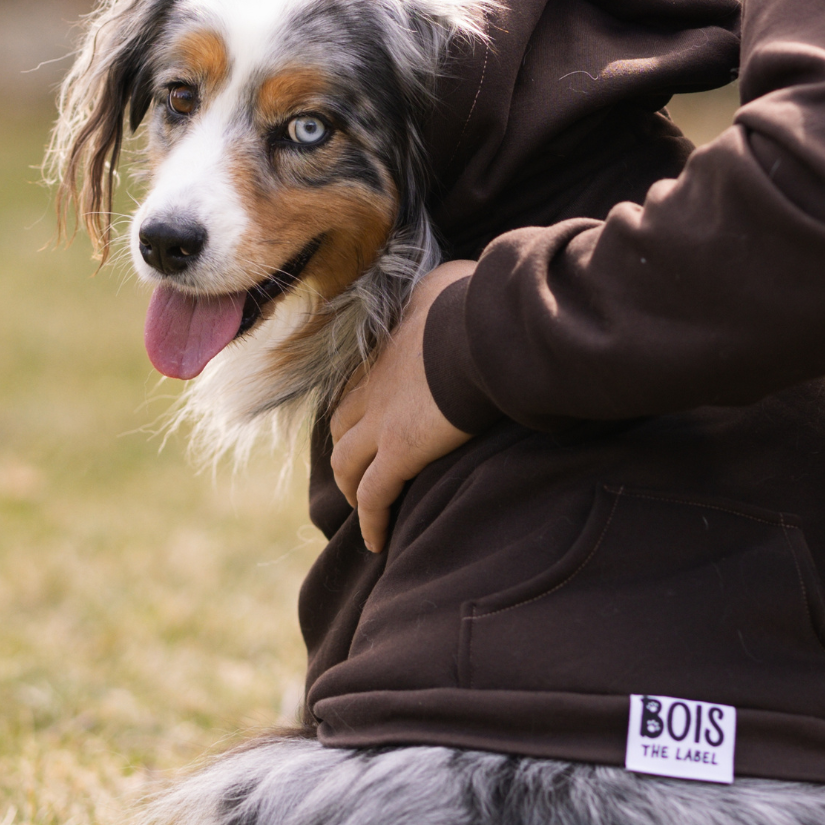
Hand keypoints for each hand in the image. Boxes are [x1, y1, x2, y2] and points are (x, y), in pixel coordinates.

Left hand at [330, 260, 476, 551]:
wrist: (484, 333)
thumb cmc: (477, 304)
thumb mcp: (451, 283)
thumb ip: (444, 289)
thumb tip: (457, 283)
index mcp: (386, 348)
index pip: (358, 383)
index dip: (357, 408)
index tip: (366, 425)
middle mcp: (373, 386)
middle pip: (340, 425)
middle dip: (344, 450)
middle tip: (357, 473)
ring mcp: (382, 421)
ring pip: (346, 464)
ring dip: (350, 489)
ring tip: (362, 511)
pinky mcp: (400, 452)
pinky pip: (374, 496)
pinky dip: (371, 521)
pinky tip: (378, 542)